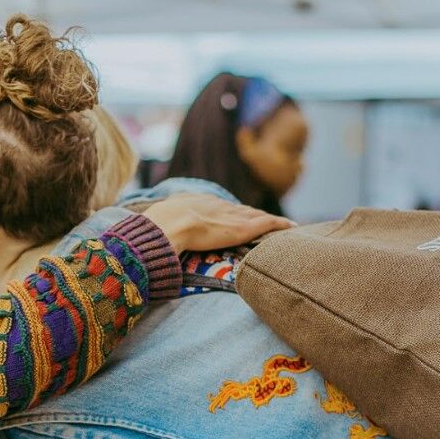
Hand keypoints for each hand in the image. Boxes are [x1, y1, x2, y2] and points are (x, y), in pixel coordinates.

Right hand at [143, 193, 294, 252]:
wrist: (167, 227)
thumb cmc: (157, 229)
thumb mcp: (158, 221)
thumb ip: (161, 226)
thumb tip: (147, 234)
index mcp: (197, 203)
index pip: (218, 208)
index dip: (229, 213)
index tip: (236, 217)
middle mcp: (217, 206)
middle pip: (239, 209)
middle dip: (252, 214)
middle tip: (264, 220)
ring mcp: (230, 216)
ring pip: (254, 215)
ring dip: (267, 220)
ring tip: (282, 225)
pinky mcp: (242, 228)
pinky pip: (267, 223)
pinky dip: (279, 225)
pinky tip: (292, 227)